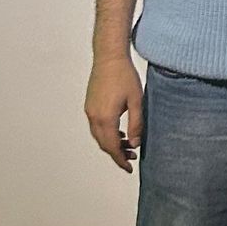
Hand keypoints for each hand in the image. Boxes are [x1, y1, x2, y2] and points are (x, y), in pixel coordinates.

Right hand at [85, 52, 143, 171]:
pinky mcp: (90, 104)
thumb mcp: (136, 101)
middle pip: (104, 144)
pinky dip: (107, 133)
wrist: (109, 57)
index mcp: (105, 118)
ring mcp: (90, 110)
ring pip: (99, 136)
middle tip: (131, 157)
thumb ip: (136, 124)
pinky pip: (97, 126)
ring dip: (111, 143)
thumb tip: (134, 143)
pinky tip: (119, 131)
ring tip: (128, 144)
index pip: (112, 147)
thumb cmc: (124, 76)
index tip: (129, 168)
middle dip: (117, 153)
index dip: (120, 160)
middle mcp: (94, 116)